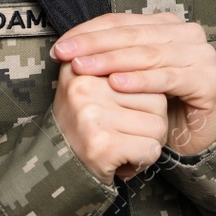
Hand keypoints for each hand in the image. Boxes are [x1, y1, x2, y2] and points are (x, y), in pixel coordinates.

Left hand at [51, 13, 215, 157]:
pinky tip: (117, 84)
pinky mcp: (207, 80)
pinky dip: (140, 81)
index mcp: (167, 24)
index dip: (89, 32)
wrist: (195, 135)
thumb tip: (66, 47)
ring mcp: (201, 55)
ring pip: (148, 55)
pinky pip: (167, 78)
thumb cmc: (157, 103)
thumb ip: (109, 54)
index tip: (60, 46)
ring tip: (85, 68)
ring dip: (113, 61)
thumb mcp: (130, 73)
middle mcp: (187, 34)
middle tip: (67, 54)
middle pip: (133, 35)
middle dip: (95, 45)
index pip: (122, 22)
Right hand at [51, 58, 169, 185]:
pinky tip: (125, 160)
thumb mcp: (92, 87)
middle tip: (127, 132)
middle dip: (152, 120)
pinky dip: (145, 160)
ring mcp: (92, 115)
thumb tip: (151, 46)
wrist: (58, 169)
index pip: (141, 68)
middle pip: (156, 97)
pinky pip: (150, 149)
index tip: (130, 106)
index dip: (145, 95)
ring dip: (150, 142)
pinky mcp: (102, 144)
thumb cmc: (84, 126)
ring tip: (125, 144)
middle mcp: (84, 86)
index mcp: (81, 65)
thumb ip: (116, 65)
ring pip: (158, 125)